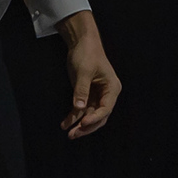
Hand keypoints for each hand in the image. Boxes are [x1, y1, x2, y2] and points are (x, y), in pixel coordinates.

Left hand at [59, 10, 120, 137]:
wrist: (81, 42)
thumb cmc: (87, 54)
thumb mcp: (83, 71)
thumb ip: (81, 90)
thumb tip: (79, 108)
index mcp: (112, 88)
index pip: (106, 108)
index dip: (94, 118)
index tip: (83, 123)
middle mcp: (107, 94)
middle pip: (99, 116)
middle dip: (87, 126)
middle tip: (74, 134)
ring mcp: (97, 96)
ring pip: (90, 115)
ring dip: (79, 125)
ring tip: (68, 133)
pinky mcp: (87, 95)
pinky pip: (82, 110)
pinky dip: (73, 116)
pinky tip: (65, 124)